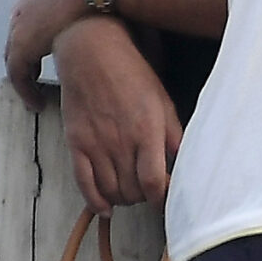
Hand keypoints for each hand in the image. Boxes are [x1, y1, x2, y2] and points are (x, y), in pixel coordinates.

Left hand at [5, 0, 86, 106]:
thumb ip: (96, 6)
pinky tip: (38, 104)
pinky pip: (18, 76)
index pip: (31, 22)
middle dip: (27, 63)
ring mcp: (21, 28)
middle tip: (37, 81)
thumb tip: (119, 19)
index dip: (39, 42)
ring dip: (25, 80)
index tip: (49, 57)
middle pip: (18, 42)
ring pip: (15, 62)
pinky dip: (26, 91)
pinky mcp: (23, 48)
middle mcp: (25, 10)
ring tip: (37, 98)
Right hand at [55, 20, 182, 211]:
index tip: (167, 199)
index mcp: (147, 131)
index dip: (162, 198)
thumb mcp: (163, 102)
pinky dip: (94, 201)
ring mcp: (95, 144)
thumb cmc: (133, 74)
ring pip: (110, 191)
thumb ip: (174, 135)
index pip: (155, 182)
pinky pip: (83, 182)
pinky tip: (105, 207)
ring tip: (131, 194)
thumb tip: (186, 164)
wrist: (91, 53)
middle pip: (133, 191)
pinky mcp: (75, 143)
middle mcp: (120, 142)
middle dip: (144, 198)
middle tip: (149, 192)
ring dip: (123, 199)